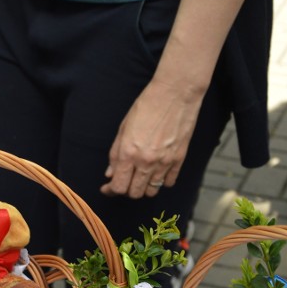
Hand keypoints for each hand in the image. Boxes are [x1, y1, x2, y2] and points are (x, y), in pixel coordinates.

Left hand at [100, 77, 202, 198]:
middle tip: (125, 180)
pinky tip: (157, 172)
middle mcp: (146, 162)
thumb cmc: (146, 106)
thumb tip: (110, 173)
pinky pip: (168, 183)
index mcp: (128, 153)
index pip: (118, 186)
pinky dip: (161, 182)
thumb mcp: (123, 128)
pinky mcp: (179, 159)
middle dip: (126, 189)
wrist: (175, 94)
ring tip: (140, 176)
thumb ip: (115, 154)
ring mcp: (164, 162)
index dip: (111, 190)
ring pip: (151, 191)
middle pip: (134, 193)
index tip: (107, 188)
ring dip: (143, 187)